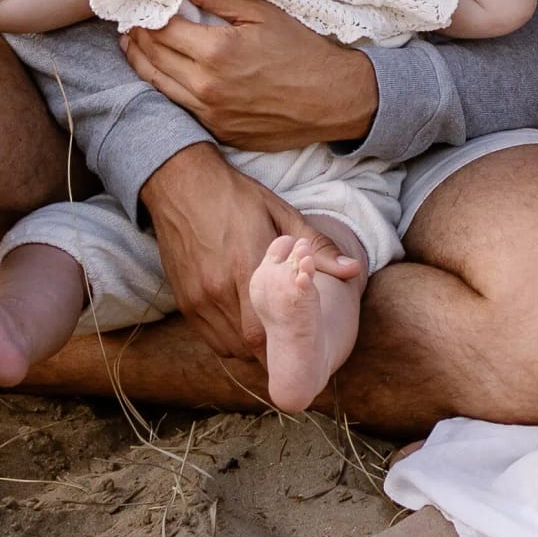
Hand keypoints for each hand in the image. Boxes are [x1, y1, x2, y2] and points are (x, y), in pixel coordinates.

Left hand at [120, 0, 380, 149]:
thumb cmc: (302, 51)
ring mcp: (210, 114)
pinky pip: (180, 105)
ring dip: (143, 62)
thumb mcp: (260, 14)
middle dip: (139, 35)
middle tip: (133, 20)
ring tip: (137, 43)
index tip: (144, 0)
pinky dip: (167, 85)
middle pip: (152, 58)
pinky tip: (166, 71)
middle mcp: (206, 87)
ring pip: (158, 85)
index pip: (161, 29)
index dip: (147, 12)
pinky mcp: (218, 132)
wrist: (332, 99)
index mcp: (216, 52)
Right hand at [141, 144, 307, 370]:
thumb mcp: (283, 215)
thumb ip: (317, 249)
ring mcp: (199, 296)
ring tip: (270, 337)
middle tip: (291, 345)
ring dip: (250, 348)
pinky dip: (229, 340)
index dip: (283, 345)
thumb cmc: (238, 199)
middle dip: (270, 349)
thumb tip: (353, 270)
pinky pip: (210, 336)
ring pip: (228, 344)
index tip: (301, 346)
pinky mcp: (185, 300)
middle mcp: (218, 287)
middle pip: (247, 342)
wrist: (184, 187)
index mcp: (247, 266)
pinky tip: (245, 327)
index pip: (264, 328)